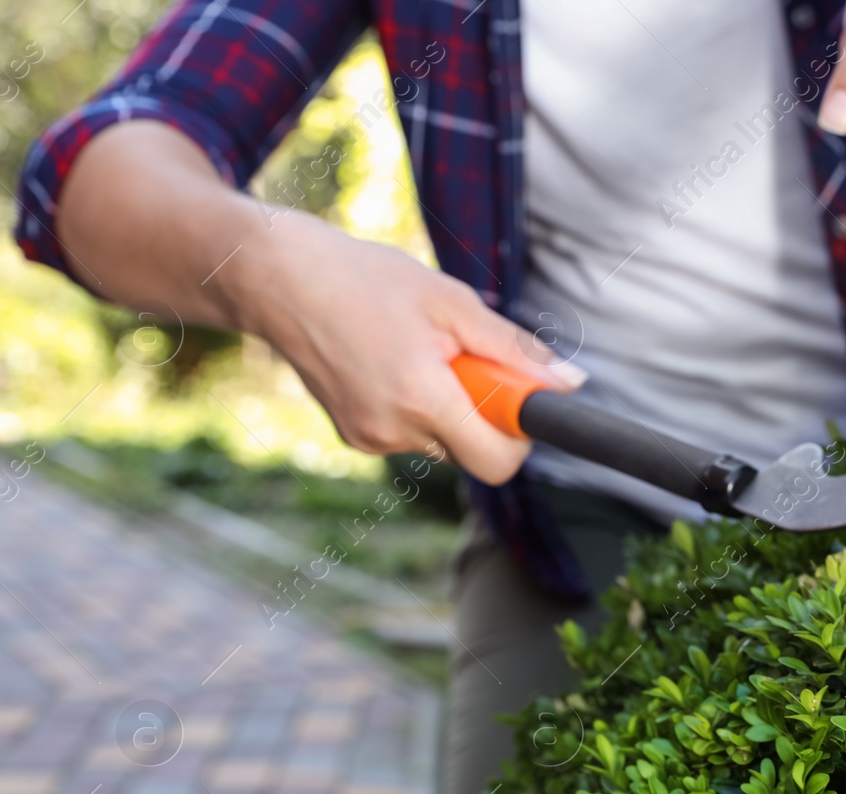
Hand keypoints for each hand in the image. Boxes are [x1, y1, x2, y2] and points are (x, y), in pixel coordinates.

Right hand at [231, 210, 584, 484]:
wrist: (276, 279)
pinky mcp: (354, 437)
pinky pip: (410, 434)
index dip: (520, 435)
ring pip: (442, 441)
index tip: (516, 396)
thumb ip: (514, 349)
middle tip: (461, 357)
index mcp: (422, 399)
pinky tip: (388, 361)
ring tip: (415, 350)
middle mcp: (394, 431)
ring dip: (447, 405)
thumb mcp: (451, 302)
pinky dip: (417, 406)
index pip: (498, 462)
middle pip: (473, 452)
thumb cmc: (366, 279)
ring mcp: (369, 440)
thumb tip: (569, 383)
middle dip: (483, 412)